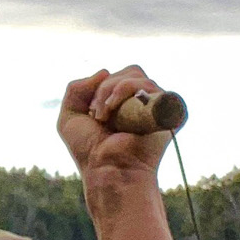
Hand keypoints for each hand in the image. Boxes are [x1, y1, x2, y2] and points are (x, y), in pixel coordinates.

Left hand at [56, 66, 175, 186]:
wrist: (105, 169)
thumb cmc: (89, 151)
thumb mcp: (69, 116)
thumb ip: (76, 88)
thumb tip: (105, 70)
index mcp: (125, 103)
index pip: (118, 75)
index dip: (101, 85)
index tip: (91, 112)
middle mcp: (143, 103)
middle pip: (131, 70)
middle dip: (107, 87)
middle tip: (99, 115)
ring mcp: (157, 107)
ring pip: (139, 76)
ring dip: (115, 91)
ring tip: (106, 117)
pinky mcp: (170, 113)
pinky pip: (155, 88)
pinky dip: (133, 92)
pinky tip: (123, 114)